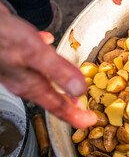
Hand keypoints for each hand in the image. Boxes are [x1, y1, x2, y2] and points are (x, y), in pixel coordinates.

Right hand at [0, 5, 96, 128]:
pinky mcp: (16, 55)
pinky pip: (36, 62)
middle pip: (52, 98)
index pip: (57, 106)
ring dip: (61, 86)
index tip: (90, 120)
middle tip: (84, 110)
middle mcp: (24, 80)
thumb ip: (58, 71)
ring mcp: (19, 69)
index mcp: (30, 84)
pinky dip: (47, 61)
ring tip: (73, 88)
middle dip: (69, 106)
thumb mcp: (35, 54)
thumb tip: (79, 89)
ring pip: (44, 82)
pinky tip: (49, 45)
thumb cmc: (2, 37)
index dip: (75, 116)